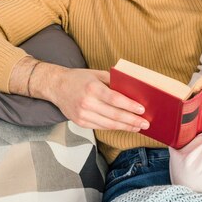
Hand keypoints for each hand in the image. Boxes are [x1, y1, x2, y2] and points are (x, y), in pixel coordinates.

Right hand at [33, 63, 149, 131]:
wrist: (56, 86)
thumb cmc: (79, 78)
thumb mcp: (96, 74)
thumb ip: (113, 81)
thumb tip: (133, 90)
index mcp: (92, 88)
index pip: (115, 99)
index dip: (130, 106)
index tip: (142, 109)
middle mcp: (87, 103)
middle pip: (114, 115)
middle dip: (132, 120)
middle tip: (145, 123)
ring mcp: (82, 115)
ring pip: (108, 124)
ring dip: (125, 127)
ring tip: (138, 127)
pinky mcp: (80, 122)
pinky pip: (101, 127)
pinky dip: (114, 128)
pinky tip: (124, 127)